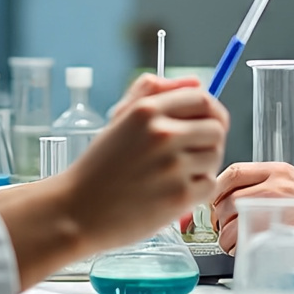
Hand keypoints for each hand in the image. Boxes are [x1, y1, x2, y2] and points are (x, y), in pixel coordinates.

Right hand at [0, 76, 227, 287]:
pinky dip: (198, 191)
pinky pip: (209, 185)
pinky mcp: (179, 195)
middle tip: (194, 154)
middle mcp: (162, 133)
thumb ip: (153, 93)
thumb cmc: (98, 167)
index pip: (202, 99)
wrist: (77, 212)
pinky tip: (175, 192)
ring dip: (204, 166)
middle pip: (216, 128)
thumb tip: (194, 81)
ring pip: (215, 157)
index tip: (207, 122)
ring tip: (178, 175)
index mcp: (147, 110)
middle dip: (210, 140)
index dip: (211, 111)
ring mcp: (173, 165)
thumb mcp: (120, 119)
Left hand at [211, 161, 293, 254]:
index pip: (233, 172)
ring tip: (236, 242)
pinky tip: (245, 250)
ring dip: (226, 237)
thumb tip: (233, 196)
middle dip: (219, 218)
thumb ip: (266, 183)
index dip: (217, 188)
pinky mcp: (275, 233)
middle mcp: (274, 186)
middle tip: (224, 227)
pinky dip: (237, 249)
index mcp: (277, 171)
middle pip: (226, 200)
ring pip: (230, 224)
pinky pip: (242, 242)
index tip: (213, 200)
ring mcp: (274, 210)